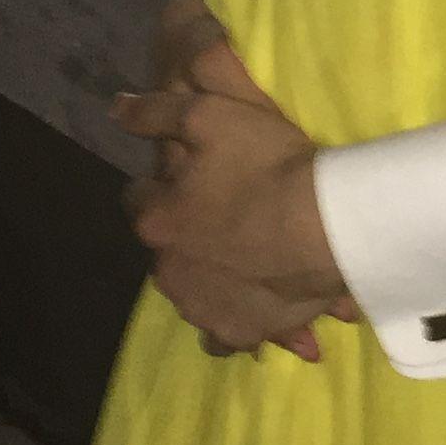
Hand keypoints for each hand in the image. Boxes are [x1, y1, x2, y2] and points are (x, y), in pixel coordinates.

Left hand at [111, 15, 352, 361]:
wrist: (329, 227)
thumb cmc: (269, 166)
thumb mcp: (208, 114)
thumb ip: (157, 113)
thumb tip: (116, 110)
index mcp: (156, 219)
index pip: (140, 198)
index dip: (167, 186)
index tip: (196, 178)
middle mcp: (167, 272)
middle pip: (168, 247)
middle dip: (190, 234)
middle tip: (231, 215)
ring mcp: (200, 310)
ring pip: (194, 291)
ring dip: (213, 276)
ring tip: (253, 259)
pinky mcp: (236, 334)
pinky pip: (225, 333)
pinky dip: (237, 317)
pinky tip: (261, 302)